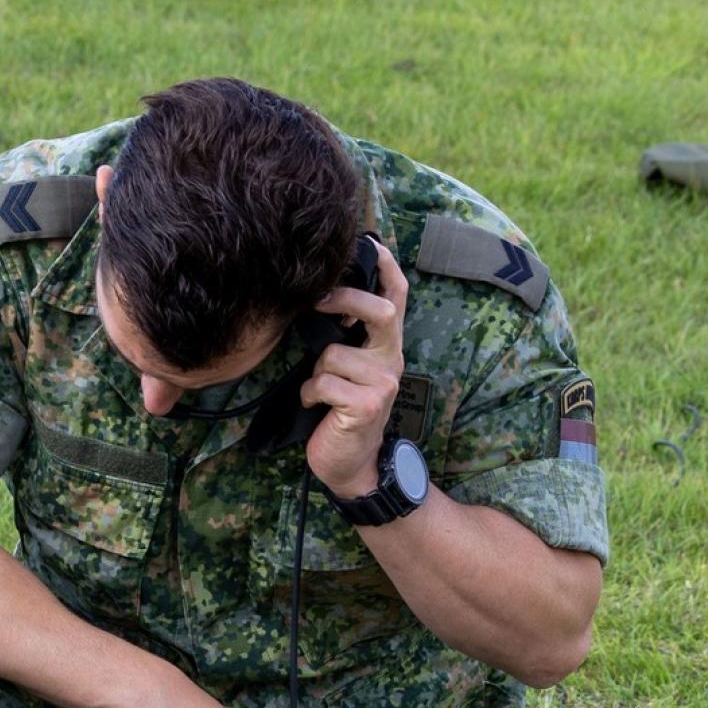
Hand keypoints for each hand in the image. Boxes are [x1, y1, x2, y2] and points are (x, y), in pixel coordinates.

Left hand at [301, 242, 407, 499]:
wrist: (351, 466)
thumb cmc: (341, 414)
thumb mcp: (348, 370)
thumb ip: (346, 338)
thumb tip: (320, 297)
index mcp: (388, 348)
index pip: (397, 298)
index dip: (387, 267)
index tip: (370, 241)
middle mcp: (392, 362)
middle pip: (378, 311)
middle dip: (343, 300)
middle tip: (315, 301)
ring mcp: (383, 384)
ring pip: (334, 353)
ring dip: (315, 371)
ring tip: (317, 390)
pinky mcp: (365, 406)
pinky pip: (323, 382)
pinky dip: (309, 394)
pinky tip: (314, 407)